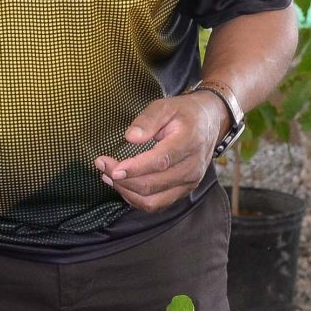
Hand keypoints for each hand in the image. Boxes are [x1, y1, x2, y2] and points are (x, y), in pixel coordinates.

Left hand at [93, 91, 226, 211]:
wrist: (208, 123)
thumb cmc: (184, 113)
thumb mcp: (166, 106)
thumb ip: (148, 120)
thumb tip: (131, 137)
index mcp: (189, 143)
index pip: (160, 161)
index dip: (134, 168)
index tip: (111, 167)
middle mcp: (191, 168)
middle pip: (152, 185)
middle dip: (122, 179)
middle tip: (102, 164)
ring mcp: (189, 183)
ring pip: (152, 201)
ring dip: (126, 192)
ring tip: (107, 176)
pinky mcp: (183, 191)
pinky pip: (156, 204)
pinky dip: (135, 198)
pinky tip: (122, 185)